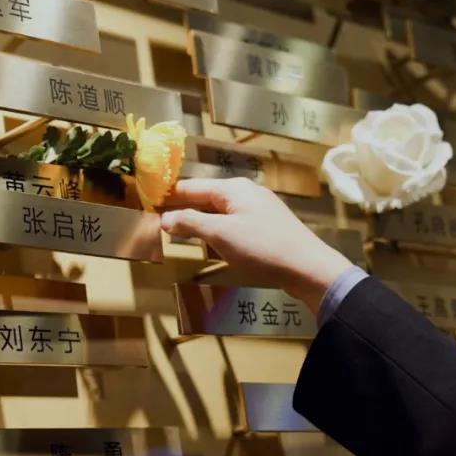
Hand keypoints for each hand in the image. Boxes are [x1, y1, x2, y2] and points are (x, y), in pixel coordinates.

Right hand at [159, 178, 353, 313]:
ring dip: (199, 220)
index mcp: (233, 189)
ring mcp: (259, 210)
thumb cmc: (263, 248)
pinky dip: (217, 231)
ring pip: (219, 211)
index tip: (147, 201)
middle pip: (205, 197)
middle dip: (182, 207)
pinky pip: (233, 224)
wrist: (308, 268)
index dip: (168, 195)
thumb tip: (164, 218)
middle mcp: (246, 193)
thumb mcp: (221, 234)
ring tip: (178, 230)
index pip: (191, 187)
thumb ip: (191, 223)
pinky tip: (212, 243)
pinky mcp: (267, 227)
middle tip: (158, 218)